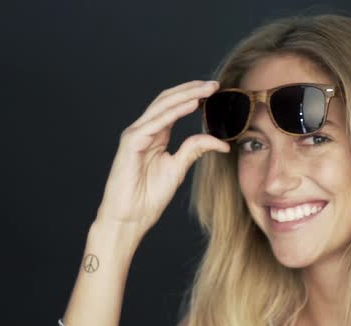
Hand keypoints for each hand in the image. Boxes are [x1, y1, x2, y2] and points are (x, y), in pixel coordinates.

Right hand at [94, 80, 228, 237]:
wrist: (129, 218)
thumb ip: (195, 149)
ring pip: (162, 106)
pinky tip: (192, 104)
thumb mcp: (178, 168)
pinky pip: (155, 123)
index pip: (174, 106)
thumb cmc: (148, 196)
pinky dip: (174, 112)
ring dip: (186, 95)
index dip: (193, 95)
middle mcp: (144, 130)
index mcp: (155, 134)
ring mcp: (135, 134)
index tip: (215, 91)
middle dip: (192, 89)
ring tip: (206, 89)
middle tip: (214, 84)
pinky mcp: (131, 143)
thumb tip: (221, 141)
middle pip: (168, 100)